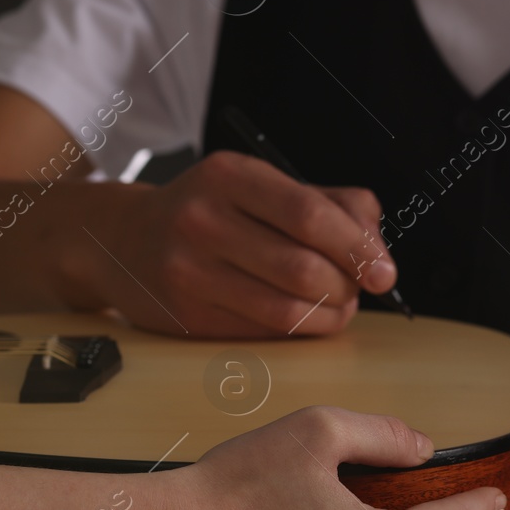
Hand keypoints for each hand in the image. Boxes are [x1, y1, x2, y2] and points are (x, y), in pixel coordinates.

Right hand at [93, 149, 398, 335]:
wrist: (125, 240)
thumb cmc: (212, 209)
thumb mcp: (263, 185)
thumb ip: (331, 203)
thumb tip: (376, 247)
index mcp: (229, 176)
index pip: (309, 214)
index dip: (358, 248)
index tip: (385, 272)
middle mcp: (202, 220)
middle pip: (302, 268)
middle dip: (347, 286)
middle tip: (359, 289)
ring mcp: (188, 272)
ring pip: (286, 310)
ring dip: (329, 315)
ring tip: (338, 304)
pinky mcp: (185, 317)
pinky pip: (262, 333)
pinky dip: (300, 331)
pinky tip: (306, 316)